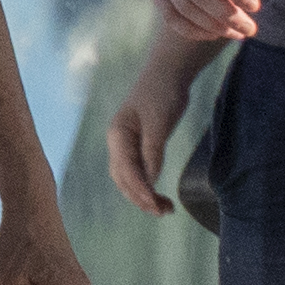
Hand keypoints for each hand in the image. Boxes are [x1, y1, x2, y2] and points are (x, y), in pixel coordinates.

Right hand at [105, 33, 225, 216]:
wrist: (168, 72)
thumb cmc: (162, 91)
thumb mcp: (160, 120)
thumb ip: (153, 149)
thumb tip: (150, 179)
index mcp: (118, 135)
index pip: (126, 170)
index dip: (140, 190)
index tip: (156, 204)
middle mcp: (117, 142)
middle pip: (123, 179)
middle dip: (140, 198)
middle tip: (163, 212)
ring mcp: (126, 144)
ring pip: (129, 178)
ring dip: (143, 195)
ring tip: (164, 209)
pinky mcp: (138, 145)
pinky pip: (138, 171)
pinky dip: (147, 185)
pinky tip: (159, 194)